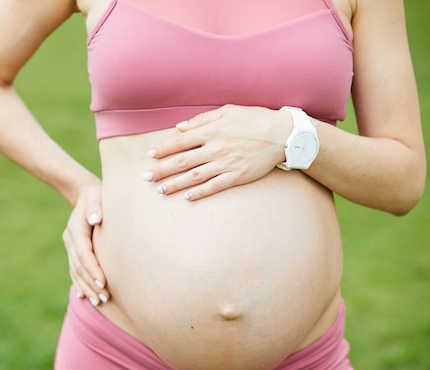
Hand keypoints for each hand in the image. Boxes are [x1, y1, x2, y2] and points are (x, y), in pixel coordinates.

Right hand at [62, 182, 108, 305]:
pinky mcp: (74, 250)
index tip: (102, 282)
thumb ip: (96, 206)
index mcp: (76, 228)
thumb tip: (95, 219)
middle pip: (79, 266)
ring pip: (75, 271)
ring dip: (86, 287)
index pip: (84, 254)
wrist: (85, 193)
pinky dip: (79, 283)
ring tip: (98, 301)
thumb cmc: (96, 195)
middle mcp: (70, 239)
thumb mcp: (96, 195)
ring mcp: (70, 246)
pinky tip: (84, 296)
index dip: (92, 269)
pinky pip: (74, 269)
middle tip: (104, 297)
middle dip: (90, 283)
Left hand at [143, 105, 291, 199]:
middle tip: (146, 177)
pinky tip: (188, 197)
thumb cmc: (255, 119)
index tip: (150, 156)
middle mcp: (215, 148)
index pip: (180, 142)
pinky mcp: (237, 176)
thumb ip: (202, 119)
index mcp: (211, 131)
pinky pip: (214, 186)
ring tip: (161, 190)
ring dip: (176, 184)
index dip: (163, 149)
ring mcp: (226, 164)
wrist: (283, 134)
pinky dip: (200, 193)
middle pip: (182, 162)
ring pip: (195, 176)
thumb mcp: (228, 111)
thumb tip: (179, 127)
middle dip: (162, 170)